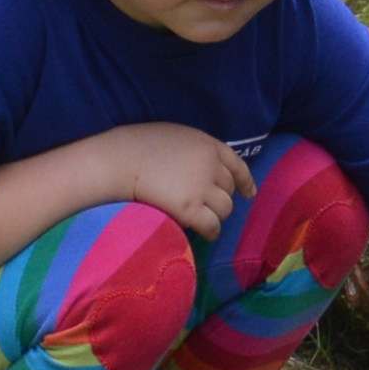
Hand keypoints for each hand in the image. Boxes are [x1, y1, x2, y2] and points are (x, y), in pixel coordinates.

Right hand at [97, 123, 252, 239]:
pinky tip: (203, 234)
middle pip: (228, 189)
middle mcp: (211, 166)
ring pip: (225, 209)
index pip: (237, 164)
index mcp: (208, 145)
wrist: (120, 160)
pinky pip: (212, 226)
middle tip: (204, 205)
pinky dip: (210, 231)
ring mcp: (202, 188)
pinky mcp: (190, 209)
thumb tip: (201, 168)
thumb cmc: (138, 145)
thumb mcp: (175, 136)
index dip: (244, 181)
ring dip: (215, 215)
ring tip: (201, 219)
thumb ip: (193, 151)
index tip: (248, 193)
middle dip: (219, 198)